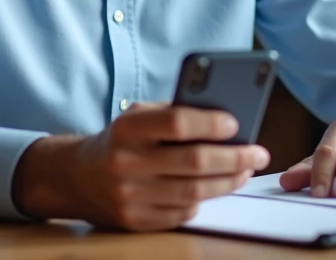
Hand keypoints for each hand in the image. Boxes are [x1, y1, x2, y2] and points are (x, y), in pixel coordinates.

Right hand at [12, 103, 269, 230]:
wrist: (77, 177)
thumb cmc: (121, 139)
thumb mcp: (138, 116)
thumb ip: (175, 113)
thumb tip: (225, 120)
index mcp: (128, 128)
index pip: (177, 123)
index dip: (211, 123)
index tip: (236, 123)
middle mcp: (126, 162)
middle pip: (193, 162)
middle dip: (234, 158)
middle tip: (258, 154)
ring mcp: (129, 196)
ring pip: (193, 192)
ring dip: (228, 182)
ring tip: (245, 171)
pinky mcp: (134, 221)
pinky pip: (182, 213)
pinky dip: (204, 200)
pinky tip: (216, 188)